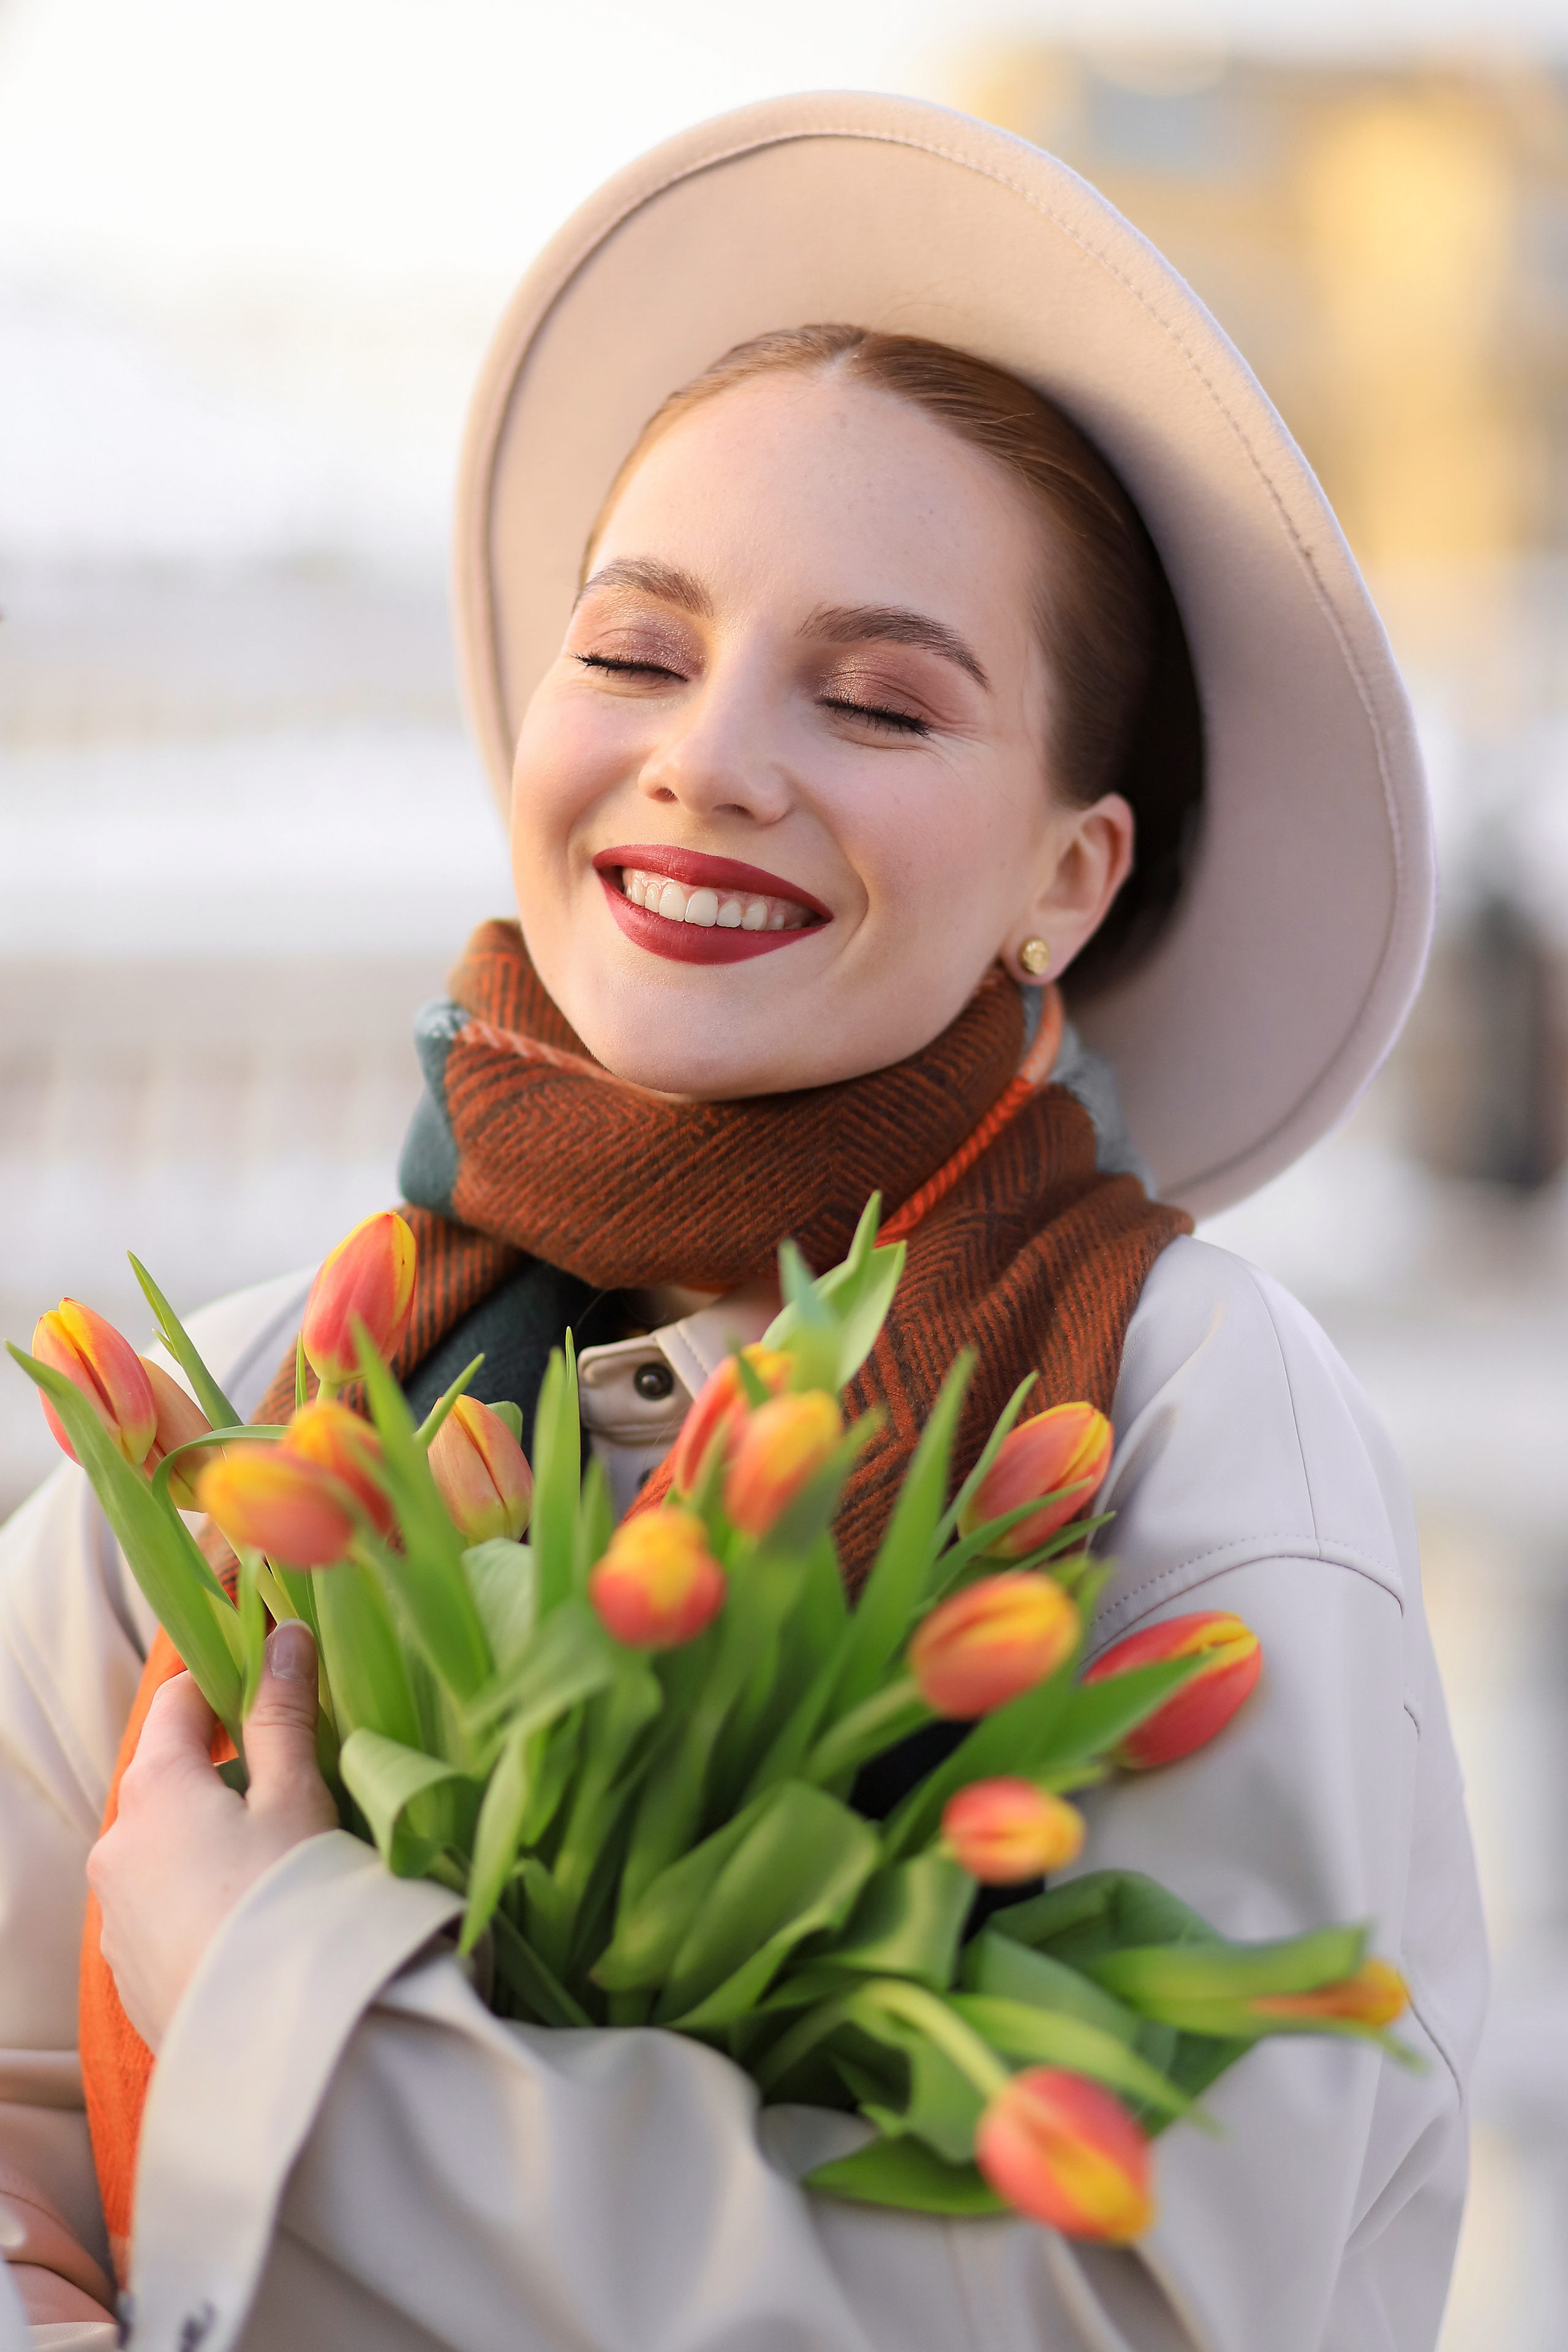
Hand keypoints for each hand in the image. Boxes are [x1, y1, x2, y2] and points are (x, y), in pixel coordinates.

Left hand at [88, 1621, 337, 2048]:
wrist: (269, 2043)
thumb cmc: (288, 1900)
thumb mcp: (298, 1795)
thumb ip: (284, 1714)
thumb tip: (283, 1636)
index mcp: (153, 1789)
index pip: (176, 1703)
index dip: (222, 1682)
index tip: (269, 1683)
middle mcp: (116, 1844)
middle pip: (171, 1777)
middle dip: (226, 1769)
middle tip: (296, 1783)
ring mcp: (114, 1913)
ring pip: (166, 1845)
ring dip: (212, 1837)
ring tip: (280, 1862)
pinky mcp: (127, 1968)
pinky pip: (164, 1904)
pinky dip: (202, 1895)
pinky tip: (254, 1917)